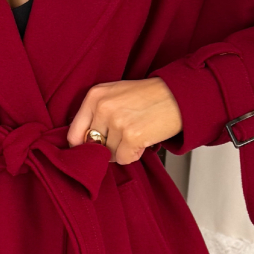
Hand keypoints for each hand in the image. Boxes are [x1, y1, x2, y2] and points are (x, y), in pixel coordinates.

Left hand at [66, 77, 181, 164]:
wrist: (179, 95)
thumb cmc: (149, 96)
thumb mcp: (115, 95)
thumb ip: (95, 115)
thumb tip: (81, 145)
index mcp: (95, 96)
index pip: (74, 135)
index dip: (84, 146)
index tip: (94, 148)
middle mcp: (103, 107)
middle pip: (93, 147)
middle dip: (108, 147)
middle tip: (125, 134)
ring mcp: (117, 121)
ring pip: (109, 154)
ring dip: (124, 150)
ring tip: (138, 132)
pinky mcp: (132, 135)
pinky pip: (123, 159)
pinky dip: (134, 154)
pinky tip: (143, 140)